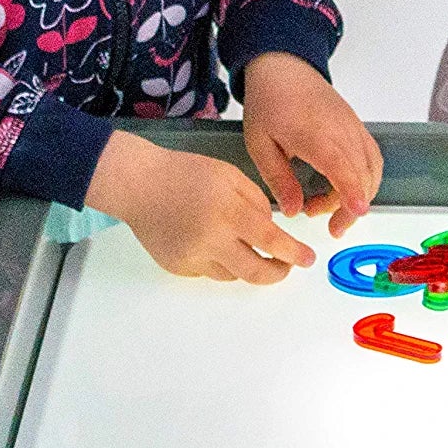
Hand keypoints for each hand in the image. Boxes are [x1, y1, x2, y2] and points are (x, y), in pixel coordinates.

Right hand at [84, 129, 314, 282]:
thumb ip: (257, 201)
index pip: (271, 241)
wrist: (139, 185)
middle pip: (254, 272)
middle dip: (277, 273)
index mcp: (228, 211)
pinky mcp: (179, 268)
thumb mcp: (230, 175)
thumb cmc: (185, 173)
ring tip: (244, 244)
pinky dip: (221, 262)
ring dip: (247, 264)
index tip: (308, 259)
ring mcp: (193, 258)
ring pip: (233, 274)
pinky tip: (213, 242)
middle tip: (287, 267)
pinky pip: (210, 273)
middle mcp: (211, 240)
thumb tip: (271, 230)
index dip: (294, 253)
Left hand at [242, 52, 381, 238]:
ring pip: (372, 167)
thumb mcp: (260, 144)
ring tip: (331, 207)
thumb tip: (294, 211)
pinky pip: (371, 155)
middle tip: (331, 226)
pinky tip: (345, 186)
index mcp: (315, 136)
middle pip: (362, 174)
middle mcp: (342, 131)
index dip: (352, 192)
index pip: (343, 167)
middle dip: (352, 207)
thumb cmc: (269, 102)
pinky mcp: (356, 125)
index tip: (358, 212)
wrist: (283, 66)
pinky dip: (366, 176)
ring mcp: (353, 126)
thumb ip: (278, 179)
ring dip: (360, 192)